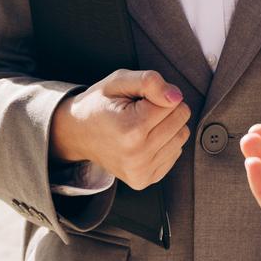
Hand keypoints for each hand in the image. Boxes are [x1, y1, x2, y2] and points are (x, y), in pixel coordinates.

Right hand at [49, 69, 189, 189]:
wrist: (77, 134)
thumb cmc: (99, 104)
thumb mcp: (118, 81)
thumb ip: (149, 82)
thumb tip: (176, 97)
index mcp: (131, 129)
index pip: (174, 103)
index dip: (157, 95)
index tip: (138, 100)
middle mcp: (137, 155)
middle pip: (181, 119)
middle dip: (165, 109)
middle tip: (140, 111)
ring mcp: (141, 171)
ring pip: (182, 136)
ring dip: (167, 126)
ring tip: (141, 125)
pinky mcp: (144, 179)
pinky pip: (175, 153)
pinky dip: (164, 143)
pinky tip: (143, 141)